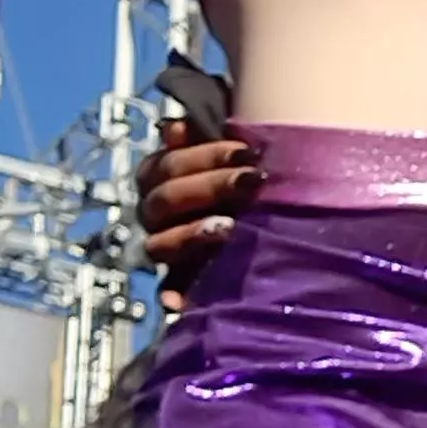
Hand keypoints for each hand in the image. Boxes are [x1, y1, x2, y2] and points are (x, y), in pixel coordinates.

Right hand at [135, 117, 260, 298]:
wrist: (273, 218)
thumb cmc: (247, 173)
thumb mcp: (231, 153)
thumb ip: (204, 137)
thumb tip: (174, 127)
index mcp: (158, 175)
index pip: (167, 164)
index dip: (204, 156)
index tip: (246, 151)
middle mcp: (154, 211)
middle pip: (165, 199)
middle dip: (210, 186)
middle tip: (251, 181)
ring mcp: (164, 246)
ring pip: (160, 242)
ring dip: (193, 234)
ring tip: (230, 228)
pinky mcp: (179, 280)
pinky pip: (167, 290)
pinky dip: (172, 296)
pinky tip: (179, 301)